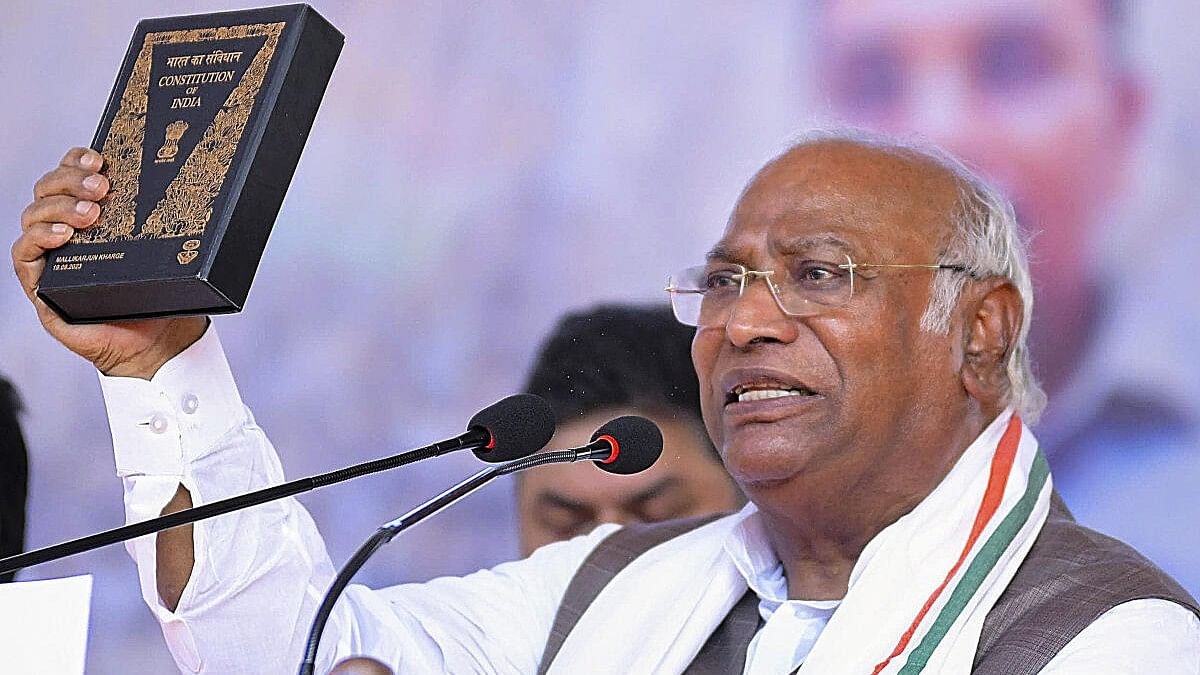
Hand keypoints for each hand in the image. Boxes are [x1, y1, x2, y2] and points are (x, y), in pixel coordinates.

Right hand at [13, 147, 207, 378]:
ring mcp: (52, 258)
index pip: (72, 175)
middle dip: (70, 179)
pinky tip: (63, 236)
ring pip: (33, 215)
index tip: (99, 157)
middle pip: (48, 189)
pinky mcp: (42, 287)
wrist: (158, 344)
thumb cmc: (161, 297)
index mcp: (94, 218)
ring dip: (59, 207)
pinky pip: (23, 255)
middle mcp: (67, 232)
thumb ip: (174, 224)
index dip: (77, 160)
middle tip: (102, 187)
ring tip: (91, 214)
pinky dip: (39, 238)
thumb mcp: (168, 253)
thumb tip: (210, 195)